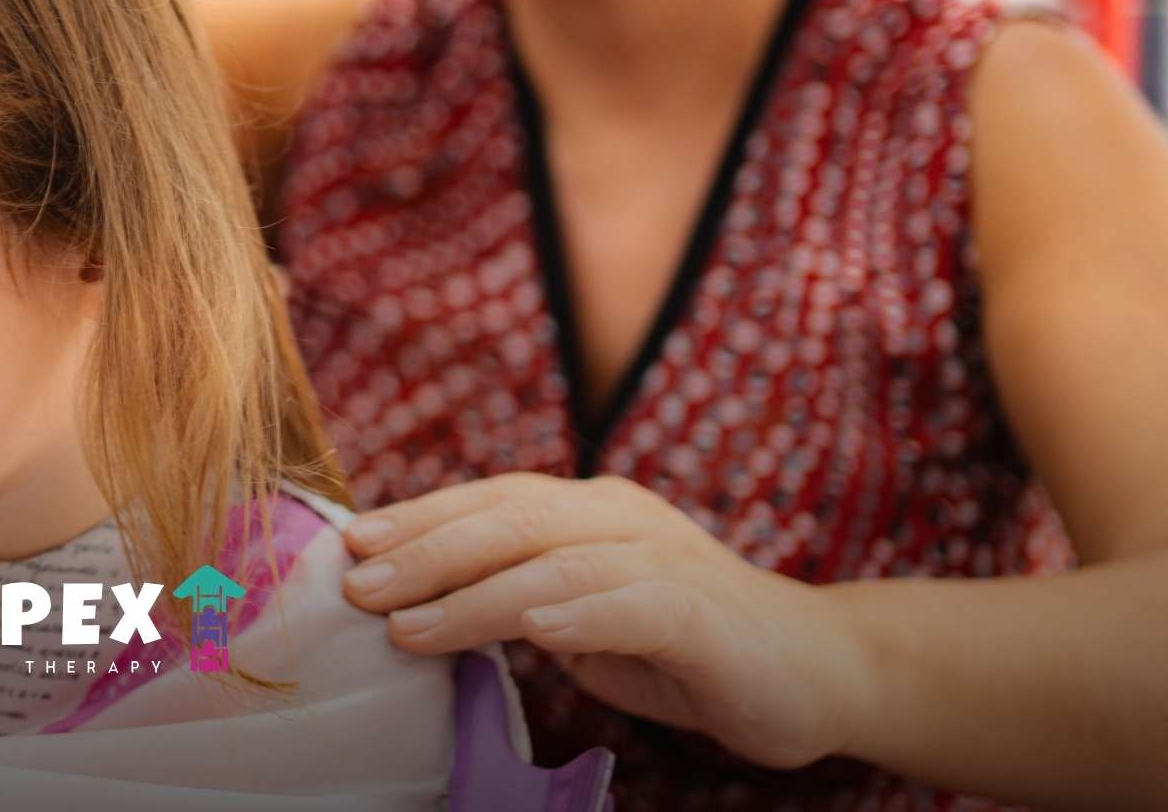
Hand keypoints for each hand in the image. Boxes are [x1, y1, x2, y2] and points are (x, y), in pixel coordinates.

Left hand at [340, 472, 872, 769]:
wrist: (817, 668)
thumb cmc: (686, 645)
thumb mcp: (586, 618)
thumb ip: (521, 603)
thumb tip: (420, 609)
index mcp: (591, 510)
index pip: (492, 500)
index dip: (420, 518)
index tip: (350, 543)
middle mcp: (623, 518)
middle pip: (510, 519)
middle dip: (425, 552)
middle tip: (357, 587)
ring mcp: (666, 559)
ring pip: (555, 564)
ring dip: (475, 595)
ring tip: (409, 627)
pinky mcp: (703, 611)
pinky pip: (634, 605)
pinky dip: (580, 616)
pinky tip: (533, 633)